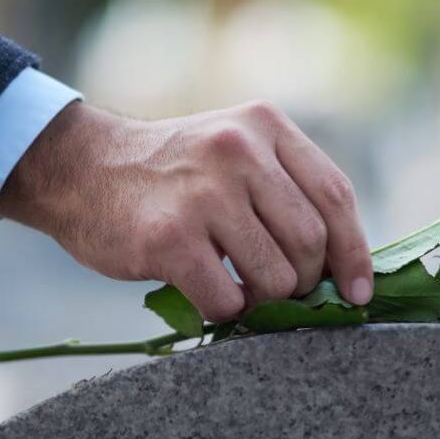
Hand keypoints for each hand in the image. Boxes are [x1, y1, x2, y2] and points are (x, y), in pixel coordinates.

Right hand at [0, 100, 372, 320]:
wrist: (80, 169)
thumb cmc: (170, 176)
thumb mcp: (233, 151)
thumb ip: (285, 189)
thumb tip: (344, 266)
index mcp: (265, 126)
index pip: (336, 195)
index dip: (355, 252)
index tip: (359, 291)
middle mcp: (238, 150)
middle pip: (311, 242)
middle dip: (305, 282)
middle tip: (279, 290)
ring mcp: (204, 192)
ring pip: (276, 277)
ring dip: (264, 301)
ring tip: (240, 291)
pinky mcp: (170, 237)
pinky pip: (227, 300)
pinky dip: (226, 312)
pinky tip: (210, 296)